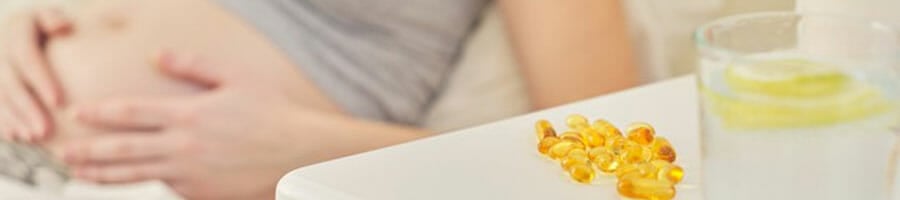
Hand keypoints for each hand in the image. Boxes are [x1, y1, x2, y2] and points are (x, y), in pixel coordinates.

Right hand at [0, 8, 71, 141]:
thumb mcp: (52, 17)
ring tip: (33, 137)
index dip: (41, 81)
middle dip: (27, 108)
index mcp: (16, 30)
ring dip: (13, 119)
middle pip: (9, 82)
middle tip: (45, 131)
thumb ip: (55, 20)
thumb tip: (62, 26)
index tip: (59, 103)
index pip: (27, 58)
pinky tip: (16, 136)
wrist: (29, 31)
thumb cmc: (52, 27)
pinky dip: (1, 121)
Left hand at [60, 52, 327, 199]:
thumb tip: (158, 55)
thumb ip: (194, 65)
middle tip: (62, 151)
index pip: (131, 113)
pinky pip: (167, 189)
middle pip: (123, 149)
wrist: (299, 154)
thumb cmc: (273, 113)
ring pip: (136, 176)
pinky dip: (148, 184)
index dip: (100, 113)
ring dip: (103, 175)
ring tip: (79, 174)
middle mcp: (183, 147)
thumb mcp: (236, 78)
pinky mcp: (201, 193)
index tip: (77, 113)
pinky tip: (132, 181)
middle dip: (88, 150)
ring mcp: (190, 174)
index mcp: (189, 115)